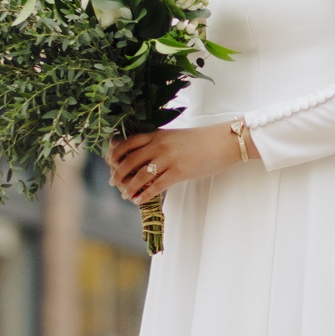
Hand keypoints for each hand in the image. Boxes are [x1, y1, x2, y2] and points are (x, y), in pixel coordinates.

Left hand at [107, 123, 255, 205]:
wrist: (224, 141)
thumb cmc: (201, 140)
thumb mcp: (175, 136)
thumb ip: (159, 143)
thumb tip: (144, 157)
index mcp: (157, 134)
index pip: (127, 143)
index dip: (115, 154)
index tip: (110, 164)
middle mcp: (159, 145)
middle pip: (128, 160)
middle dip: (117, 173)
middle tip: (114, 182)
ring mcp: (168, 158)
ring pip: (139, 175)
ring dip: (129, 187)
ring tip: (125, 195)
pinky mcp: (179, 172)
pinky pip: (156, 186)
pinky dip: (143, 195)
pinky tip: (138, 200)